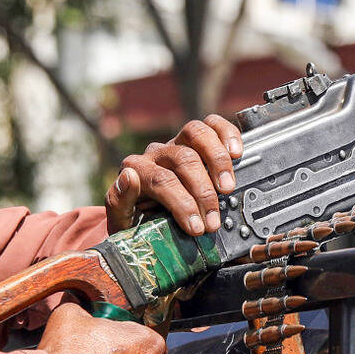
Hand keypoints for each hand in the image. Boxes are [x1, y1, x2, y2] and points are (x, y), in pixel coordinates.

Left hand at [106, 113, 243, 235]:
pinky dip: (226, 134)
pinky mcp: (195, 141)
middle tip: (213, 220)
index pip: (161, 180)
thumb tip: (128, 175)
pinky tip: (236, 152)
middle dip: (202, 192)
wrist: (144, 221)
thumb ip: (118, 200)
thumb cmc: (134, 223)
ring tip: (227, 188)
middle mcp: (156, 153)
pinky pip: (211, 125)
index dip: (182, 204)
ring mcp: (176, 144)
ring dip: (216, 160)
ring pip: (196, 133)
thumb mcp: (120, 221)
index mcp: (135, 170)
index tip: (196, 228)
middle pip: (183, 159)